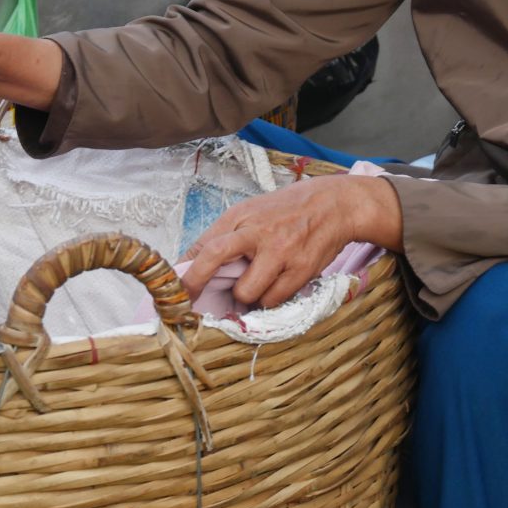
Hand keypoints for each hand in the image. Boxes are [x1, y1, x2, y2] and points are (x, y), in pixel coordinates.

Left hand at [180, 173, 401, 309]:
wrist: (334, 205)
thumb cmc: (286, 211)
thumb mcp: (250, 212)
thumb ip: (221, 236)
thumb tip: (186, 264)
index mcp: (241, 216)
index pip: (204, 244)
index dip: (184, 271)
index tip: (174, 290)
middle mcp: (257, 231)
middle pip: (215, 257)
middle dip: (197, 283)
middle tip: (191, 302)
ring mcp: (280, 251)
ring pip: (247, 292)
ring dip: (247, 297)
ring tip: (256, 284)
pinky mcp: (301, 270)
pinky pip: (273, 300)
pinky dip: (269, 299)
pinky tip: (276, 285)